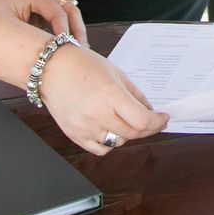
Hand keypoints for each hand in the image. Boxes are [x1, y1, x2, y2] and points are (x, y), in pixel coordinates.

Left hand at [0, 0, 87, 46]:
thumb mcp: (6, 22)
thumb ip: (24, 35)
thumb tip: (41, 52)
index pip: (59, 12)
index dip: (65, 31)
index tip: (67, 48)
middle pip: (71, 10)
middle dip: (77, 31)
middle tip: (81, 52)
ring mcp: (48, 0)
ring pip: (71, 14)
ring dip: (76, 32)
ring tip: (80, 53)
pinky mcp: (46, 9)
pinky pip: (63, 19)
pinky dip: (68, 32)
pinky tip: (69, 49)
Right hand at [41, 43, 167, 156]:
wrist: (50, 69)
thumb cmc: (81, 65)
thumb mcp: (115, 73)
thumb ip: (134, 94)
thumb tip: (149, 110)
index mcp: (110, 95)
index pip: (142, 120)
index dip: (157, 122)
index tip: (163, 118)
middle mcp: (97, 114)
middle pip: (132, 133)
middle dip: (147, 129)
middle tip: (152, 122)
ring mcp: (84, 127)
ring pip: (117, 143)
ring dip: (127, 135)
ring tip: (126, 121)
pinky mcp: (74, 135)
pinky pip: (100, 149)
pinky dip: (109, 143)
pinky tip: (110, 129)